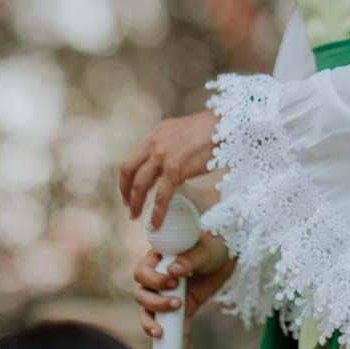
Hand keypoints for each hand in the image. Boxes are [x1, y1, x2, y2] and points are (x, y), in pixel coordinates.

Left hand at [118, 109, 217, 228]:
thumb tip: (170, 168)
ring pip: (139, 184)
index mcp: (157, 134)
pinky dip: (157, 212)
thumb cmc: (211, 130)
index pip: (134, 157)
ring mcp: (162, 155)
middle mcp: (154, 143)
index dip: (128, 176)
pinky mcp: (174, 168)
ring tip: (135, 217)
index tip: (129, 189)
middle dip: (125, 190)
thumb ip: (172, 146)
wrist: (224, 124)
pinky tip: (155, 224)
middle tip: (128, 205)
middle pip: (128, 169)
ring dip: (135, 203)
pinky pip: (161, 195)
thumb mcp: (182, 133)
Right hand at [133, 232, 234, 348]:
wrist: (226, 259)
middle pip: (141, 294)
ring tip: (166, 327)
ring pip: (146, 312)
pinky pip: (167, 327)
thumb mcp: (205, 250)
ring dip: (153, 321)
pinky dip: (171, 341)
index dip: (153, 279)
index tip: (172, 282)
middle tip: (177, 302)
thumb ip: (190, 258)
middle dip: (154, 302)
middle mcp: (156, 278)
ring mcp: (164, 295)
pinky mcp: (176, 310)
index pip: (142, 271)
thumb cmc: (212, 247)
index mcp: (158, 258)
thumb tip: (173, 270)